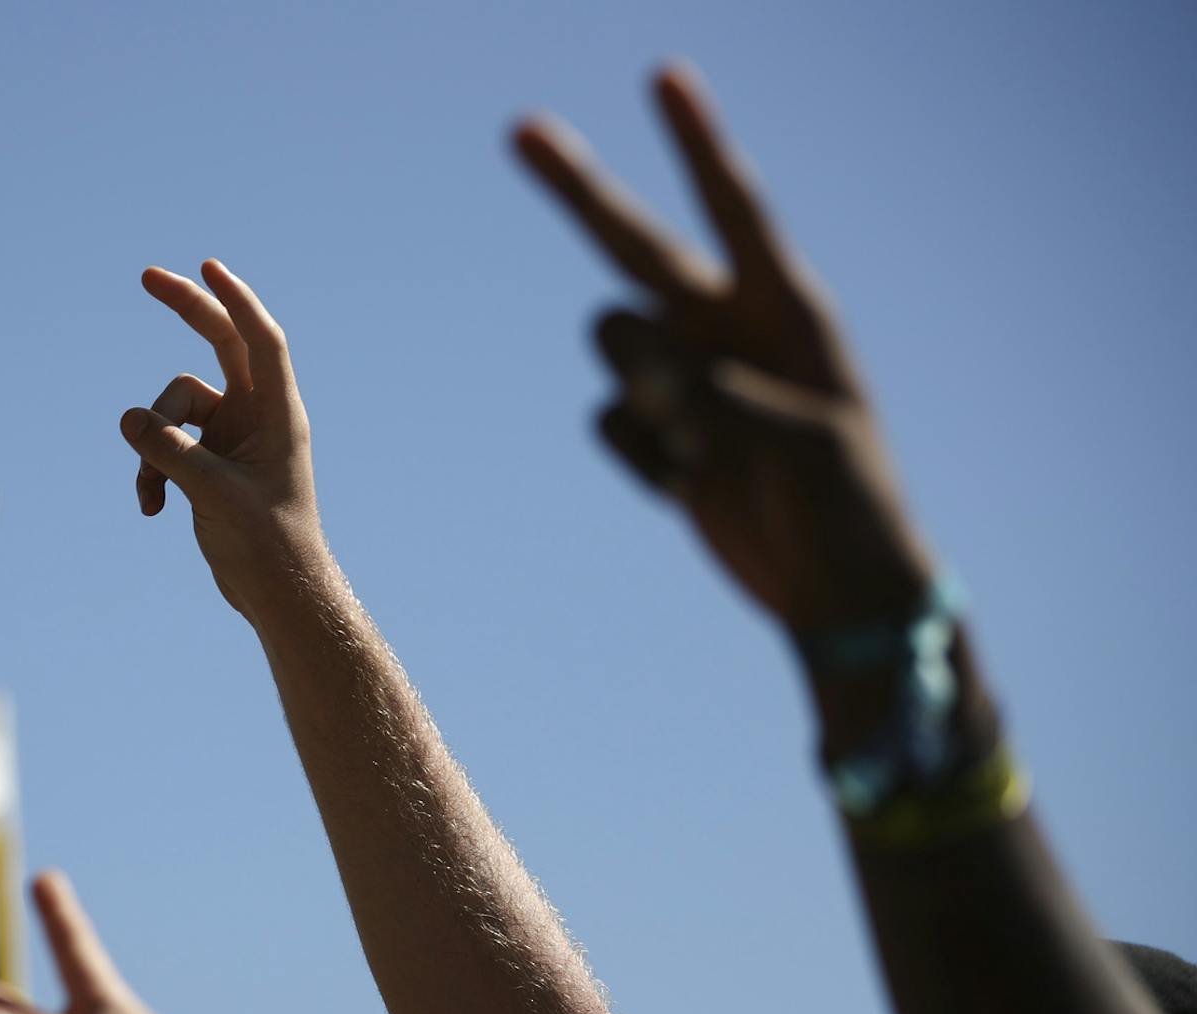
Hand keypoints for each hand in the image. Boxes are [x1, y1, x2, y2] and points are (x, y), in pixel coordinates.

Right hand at [122, 260, 328, 621]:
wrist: (276, 593)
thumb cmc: (266, 544)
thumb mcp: (214, 494)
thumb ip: (171, 452)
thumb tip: (128, 418)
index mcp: (278, 414)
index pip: (260, 340)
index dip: (237, 300)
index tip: (209, 268)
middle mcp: (256, 416)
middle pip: (219, 345)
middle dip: (185, 312)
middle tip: (147, 275)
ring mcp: (230, 436)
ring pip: (174, 410)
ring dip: (152, 446)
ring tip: (153, 494)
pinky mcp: (208, 462)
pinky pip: (166, 445)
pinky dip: (151, 471)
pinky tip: (152, 508)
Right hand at [516, 65, 938, 630]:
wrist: (836, 588)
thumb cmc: (842, 502)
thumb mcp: (787, 441)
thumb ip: (705, 391)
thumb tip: (625, 360)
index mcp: (785, 309)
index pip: (734, 209)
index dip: (698, 143)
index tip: (665, 76)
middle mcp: (726, 327)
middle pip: (635, 244)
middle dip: (581, 189)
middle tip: (519, 129)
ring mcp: (685, 378)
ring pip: (612, 345)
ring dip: (641, 392)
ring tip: (702, 448)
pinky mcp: (658, 431)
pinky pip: (609, 419)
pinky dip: (641, 457)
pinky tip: (693, 486)